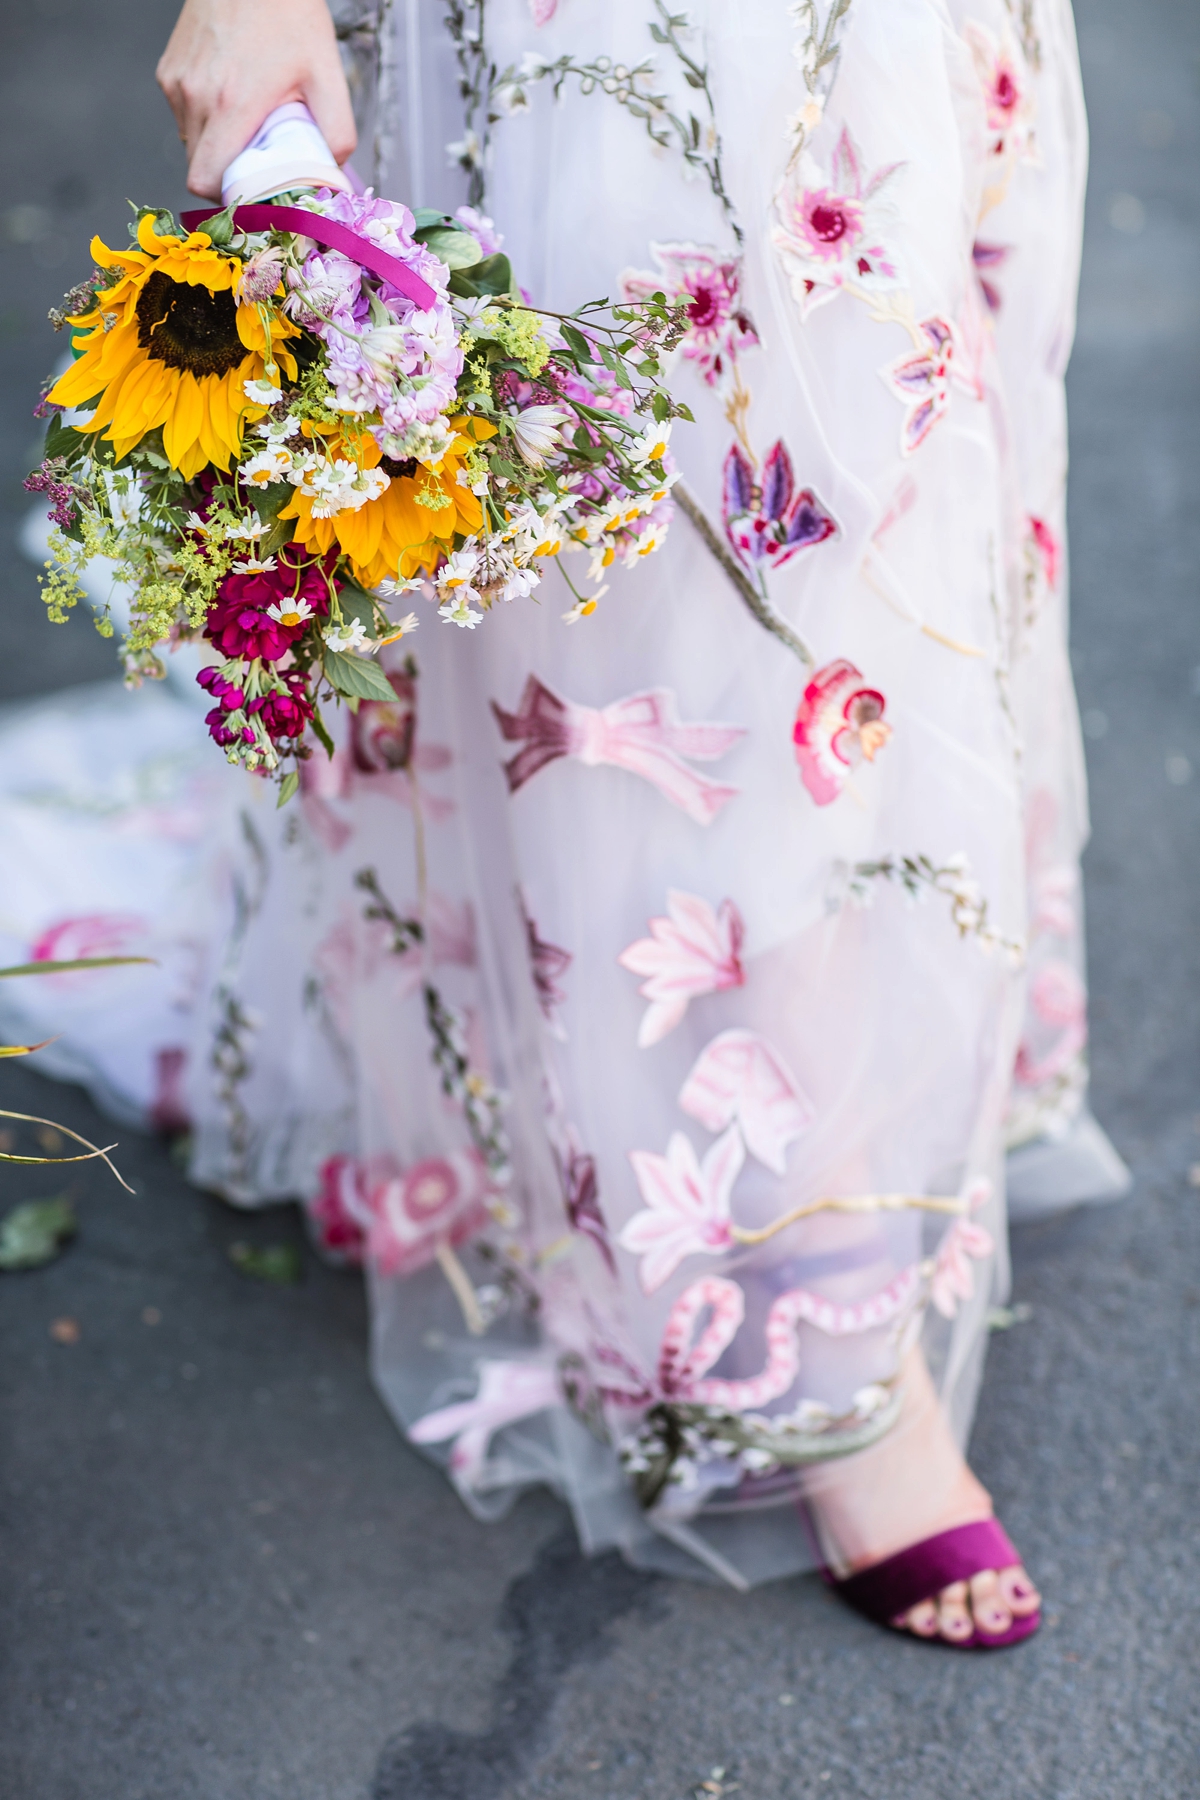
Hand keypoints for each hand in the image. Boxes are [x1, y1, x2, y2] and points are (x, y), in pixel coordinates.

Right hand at [157, 0, 356, 199]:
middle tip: (260, 156)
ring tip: (248, 118)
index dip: (227, 197)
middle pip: (199, 169)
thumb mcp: (327, 74)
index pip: (205, 182)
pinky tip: (231, 94)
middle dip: (229, 173)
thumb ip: (337, 133)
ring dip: (218, 145)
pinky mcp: (168, 72)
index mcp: (231, 105)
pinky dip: (207, 119)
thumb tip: (334, 175)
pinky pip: (184, 116)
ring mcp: (176, 84)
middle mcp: (195, 96)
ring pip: (191, 144)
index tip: (252, 191)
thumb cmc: (287, 14)